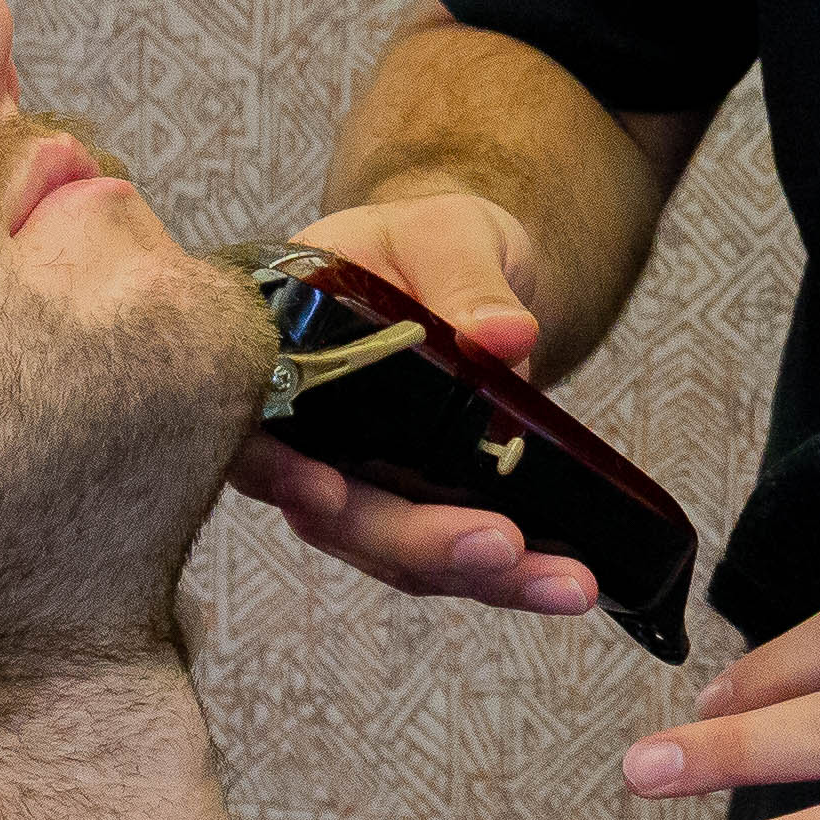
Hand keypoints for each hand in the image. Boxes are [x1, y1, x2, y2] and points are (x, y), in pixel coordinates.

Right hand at [222, 189, 597, 619]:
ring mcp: (356, 481)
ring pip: (396, 552)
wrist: (459, 267)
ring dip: (480, 577)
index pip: (252, 431)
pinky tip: (565, 582)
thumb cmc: (426, 241)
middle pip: (335, 516)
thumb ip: (465, 277)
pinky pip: (444, 551)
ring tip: (567, 584)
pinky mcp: (411, 504)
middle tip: (502, 545)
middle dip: (418, 542)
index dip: (277, 470)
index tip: (321, 490)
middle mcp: (303, 440)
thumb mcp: (445, 234)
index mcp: (276, 362)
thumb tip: (505, 335)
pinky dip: (504, 574)